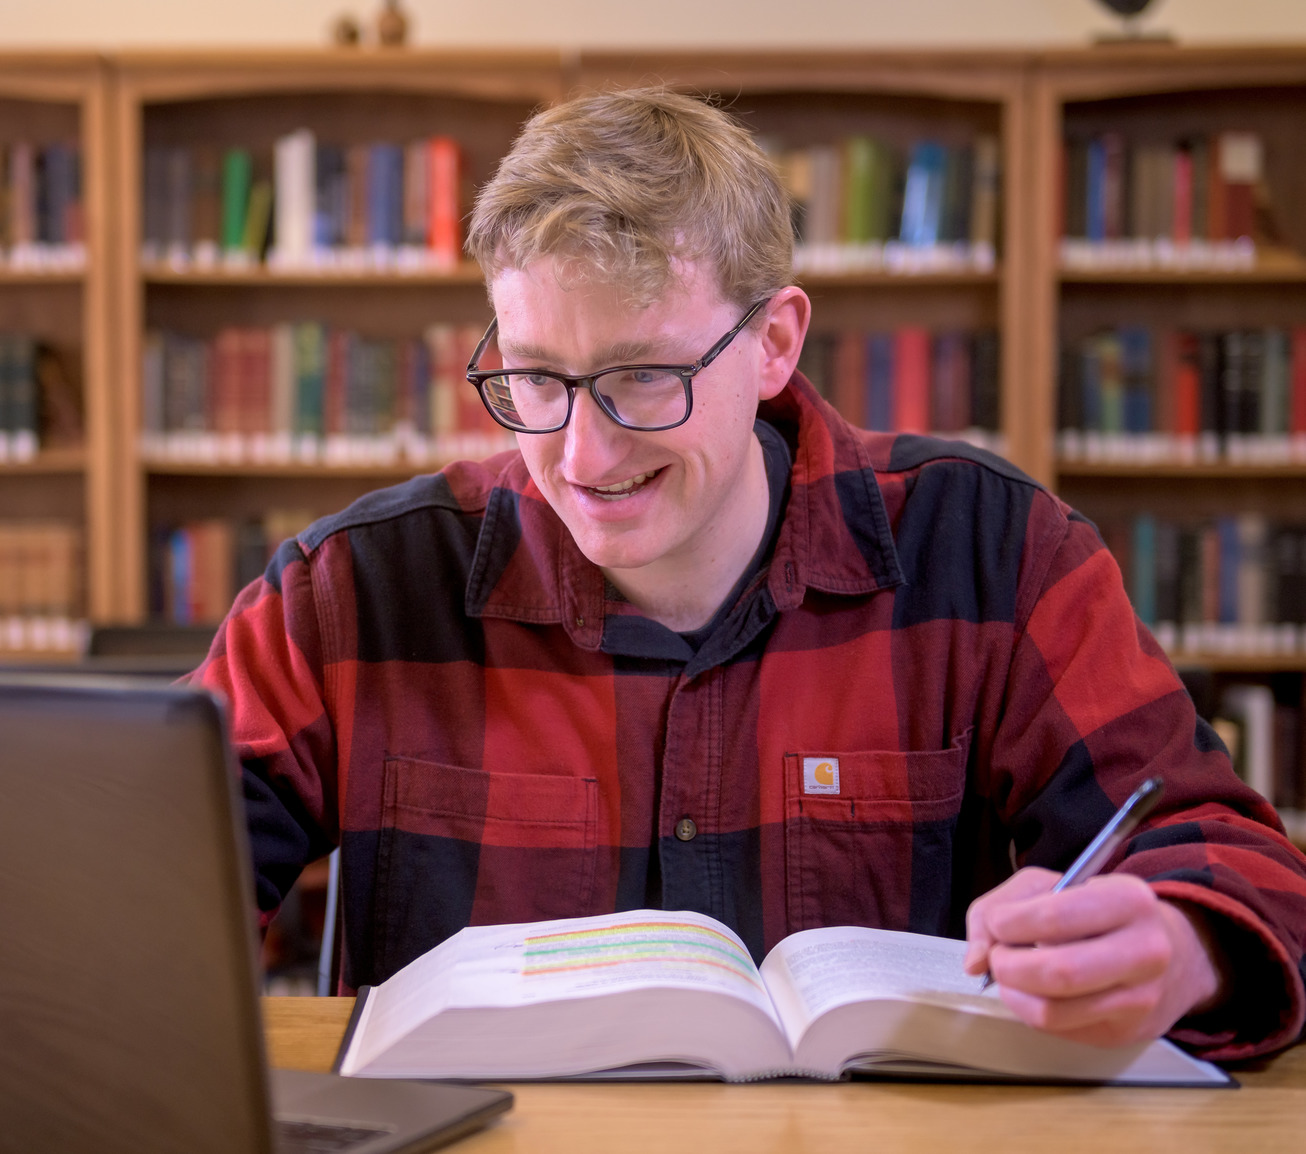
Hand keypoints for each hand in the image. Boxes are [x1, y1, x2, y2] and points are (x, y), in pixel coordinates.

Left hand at [963, 867, 1225, 1046]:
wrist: (1168, 952)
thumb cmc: (1096, 911)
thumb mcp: (1051, 885)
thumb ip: (1000, 906)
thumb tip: (975, 959)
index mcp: (1129, 900)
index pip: (1055, 918)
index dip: (1009, 923)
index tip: (998, 924)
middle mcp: (1145, 951)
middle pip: (1057, 973)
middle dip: (1008, 965)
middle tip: (997, 956)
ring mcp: (1140, 999)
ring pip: (1053, 1012)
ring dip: (1014, 994)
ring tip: (1011, 974)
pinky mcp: (1125, 1032)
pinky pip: (1060, 1030)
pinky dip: (1031, 1011)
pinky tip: (1033, 992)